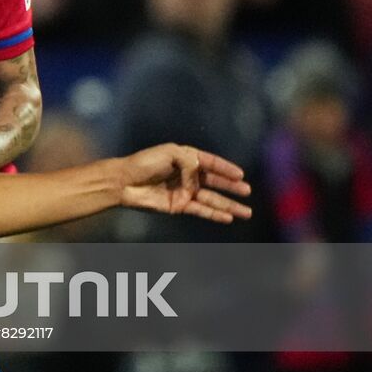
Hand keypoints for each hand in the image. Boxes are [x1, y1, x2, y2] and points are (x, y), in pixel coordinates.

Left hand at [119, 144, 252, 222]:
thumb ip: (191, 164)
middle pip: (215, 182)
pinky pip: (201, 210)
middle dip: (232, 187)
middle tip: (247, 191)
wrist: (124, 181)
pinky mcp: (179, 205)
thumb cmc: (144, 163)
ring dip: (228, 205)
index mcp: (186, 157)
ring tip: (246, 212)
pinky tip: (228, 218)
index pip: (210, 162)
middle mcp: (187, 175)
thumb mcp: (171, 154)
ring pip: (211, 199)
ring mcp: (184, 191)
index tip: (241, 174)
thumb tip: (199, 179)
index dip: (226, 168)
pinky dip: (214, 214)